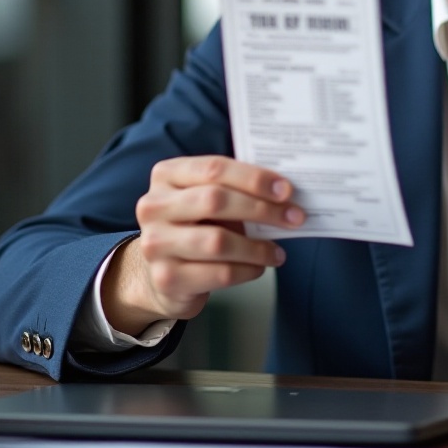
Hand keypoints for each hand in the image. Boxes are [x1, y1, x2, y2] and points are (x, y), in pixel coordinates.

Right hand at [102, 156, 304, 335]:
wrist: (165, 272)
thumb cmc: (198, 225)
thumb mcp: (209, 198)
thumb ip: (237, 189)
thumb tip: (286, 192)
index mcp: (167, 175)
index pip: (214, 169)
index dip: (254, 178)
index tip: (286, 190)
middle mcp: (153, 206)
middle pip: (215, 200)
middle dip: (261, 209)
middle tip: (294, 217)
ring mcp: (154, 244)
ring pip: (217, 241)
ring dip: (258, 247)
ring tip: (278, 251)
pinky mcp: (165, 278)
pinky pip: (219, 273)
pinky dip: (248, 270)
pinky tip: (259, 266)